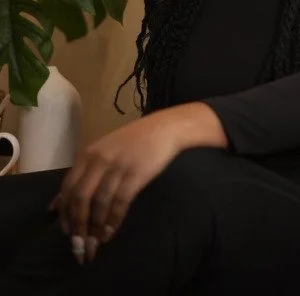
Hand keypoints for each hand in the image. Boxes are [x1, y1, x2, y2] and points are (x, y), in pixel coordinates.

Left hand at [49, 105, 199, 263]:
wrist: (163, 128)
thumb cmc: (132, 141)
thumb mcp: (102, 152)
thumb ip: (83, 174)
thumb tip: (59, 204)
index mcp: (87, 154)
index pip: (68, 188)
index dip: (65, 214)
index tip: (66, 233)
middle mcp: (99, 160)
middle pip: (81, 198)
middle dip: (78, 227)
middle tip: (79, 248)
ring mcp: (117, 167)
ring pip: (100, 204)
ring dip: (95, 229)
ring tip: (95, 246)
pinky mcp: (135, 175)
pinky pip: (120, 203)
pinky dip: (113, 221)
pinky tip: (109, 233)